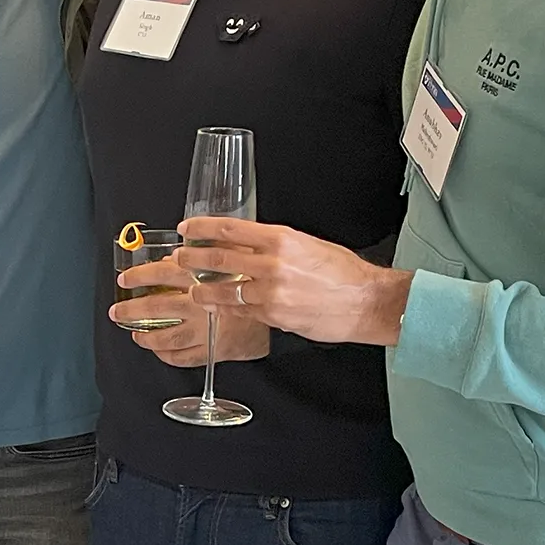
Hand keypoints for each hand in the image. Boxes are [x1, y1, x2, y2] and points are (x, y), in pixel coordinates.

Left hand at [113, 258, 269, 365]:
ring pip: (166, 336)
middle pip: (156, 307)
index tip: (126, 278)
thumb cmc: (260, 279)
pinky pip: (183, 357)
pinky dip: (167, 356)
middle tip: (117, 310)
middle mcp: (199, 305)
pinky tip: (159, 350)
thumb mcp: (238, 253)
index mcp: (202, 278)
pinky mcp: (213, 350)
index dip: (139, 275)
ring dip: (145, 336)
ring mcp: (205, 331)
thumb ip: (212, 247)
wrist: (284, 307)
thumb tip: (186, 241)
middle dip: (132, 309)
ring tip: (134, 334)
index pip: (162, 273)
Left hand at [176, 217, 412, 346]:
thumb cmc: (342, 272)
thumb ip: (273, 244)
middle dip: (191, 258)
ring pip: (223, 290)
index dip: (201, 228)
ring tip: (193, 288)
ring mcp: (271, 292)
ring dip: (202, 289)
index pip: (229, 228)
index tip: (186, 228)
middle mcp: (273, 263)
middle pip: (218, 258)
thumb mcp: (306, 245)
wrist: (366, 302)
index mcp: (281, 239)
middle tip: (179, 257)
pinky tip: (216, 307)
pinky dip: (225, 308)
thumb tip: (244, 243)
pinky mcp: (273, 316)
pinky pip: (240, 311)